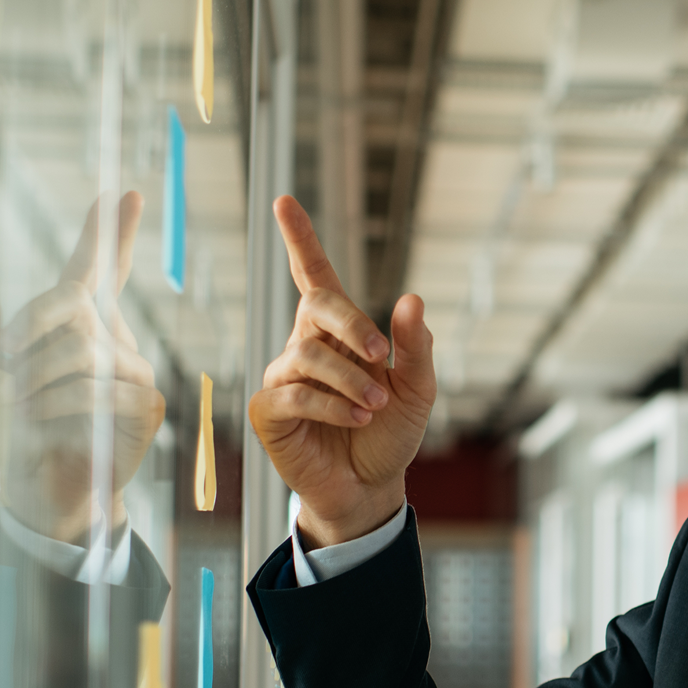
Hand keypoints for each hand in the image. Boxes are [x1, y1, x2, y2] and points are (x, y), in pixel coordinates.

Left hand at [0, 192, 165, 542]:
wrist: (41, 488)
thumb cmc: (13, 432)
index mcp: (77, 324)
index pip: (98, 268)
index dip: (110, 230)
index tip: (123, 192)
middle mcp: (112, 338)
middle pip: (74, 303)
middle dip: (29, 329)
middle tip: (2, 365)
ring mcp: (133, 370)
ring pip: (85, 350)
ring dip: (37, 379)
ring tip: (16, 406)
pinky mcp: (146, 405)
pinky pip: (103, 390)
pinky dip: (59, 406)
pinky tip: (40, 424)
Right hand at [247, 195, 434, 545]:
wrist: (372, 486)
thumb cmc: (391, 433)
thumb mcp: (418, 389)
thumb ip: (417, 346)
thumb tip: (412, 298)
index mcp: (339, 333)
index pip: (316, 277)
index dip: (300, 240)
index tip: (284, 201)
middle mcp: (305, 346)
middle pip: (316, 305)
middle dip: (352, 323)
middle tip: (383, 355)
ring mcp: (283, 378)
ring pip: (308, 355)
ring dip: (351, 379)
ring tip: (375, 405)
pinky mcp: (269, 411)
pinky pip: (296, 393)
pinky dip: (333, 405)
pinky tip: (356, 418)